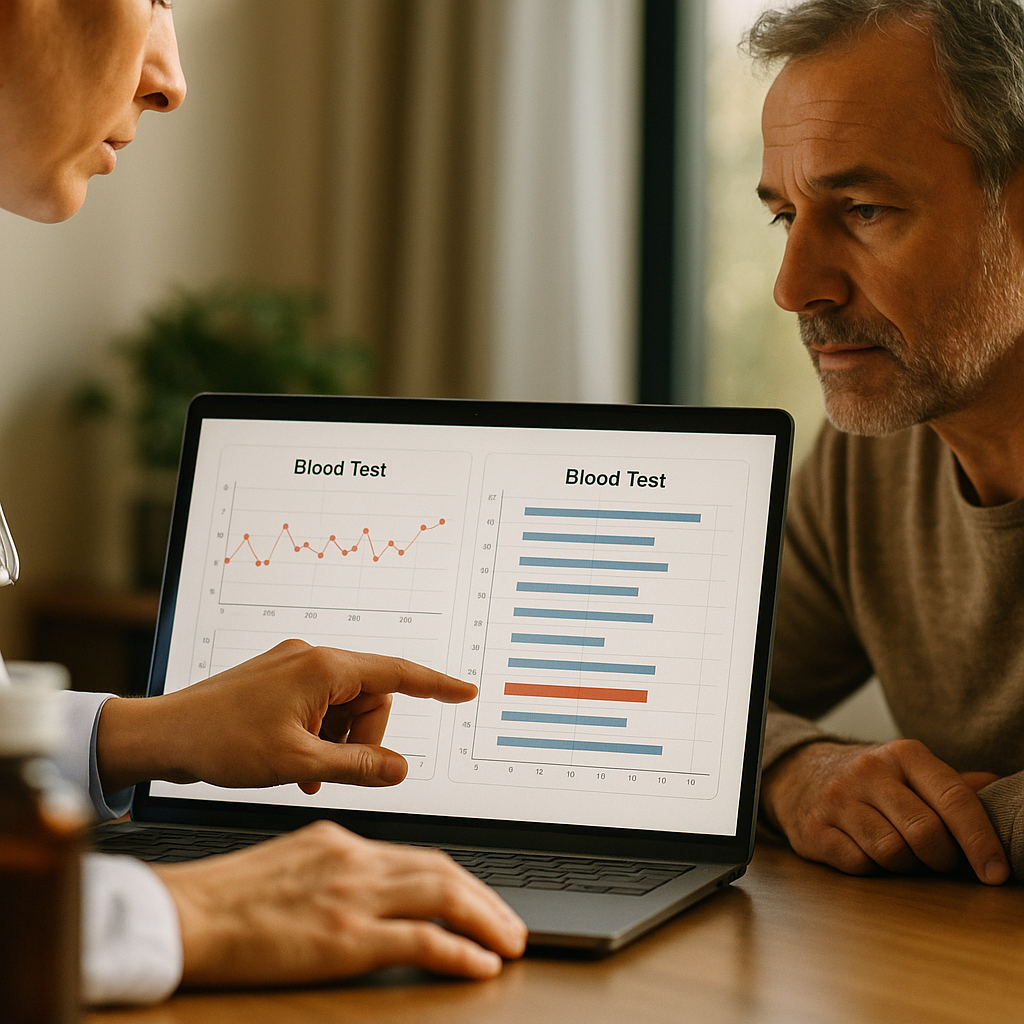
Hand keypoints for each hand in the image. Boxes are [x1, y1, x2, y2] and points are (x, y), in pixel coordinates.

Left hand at [98, 639, 476, 792]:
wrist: (162, 736)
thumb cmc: (221, 742)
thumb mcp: (298, 763)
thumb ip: (357, 767)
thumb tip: (400, 769)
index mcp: (323, 668)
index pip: (398, 673)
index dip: (436, 686)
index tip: (465, 692)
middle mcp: (313, 659)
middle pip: (371, 697)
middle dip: (363, 738)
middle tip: (335, 771)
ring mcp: (294, 668)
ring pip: (346, 706)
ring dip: (338, 743)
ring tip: (308, 774)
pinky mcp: (279, 681)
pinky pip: (320, 707)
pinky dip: (320, 737)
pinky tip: (298, 766)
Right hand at [154, 820, 528, 986]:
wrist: (184, 913)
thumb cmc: (224, 897)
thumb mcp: (288, 863)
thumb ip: (332, 870)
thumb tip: (365, 890)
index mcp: (340, 842)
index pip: (418, 857)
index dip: (458, 879)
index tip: (478, 897)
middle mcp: (355, 860)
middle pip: (441, 871)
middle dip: (484, 899)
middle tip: (510, 924)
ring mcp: (353, 896)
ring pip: (443, 897)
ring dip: (485, 921)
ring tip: (509, 942)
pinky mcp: (346, 937)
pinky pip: (421, 940)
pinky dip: (458, 951)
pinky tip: (478, 964)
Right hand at [760, 739, 1009, 884]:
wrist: (799, 774)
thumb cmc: (870, 780)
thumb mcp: (910, 769)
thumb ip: (954, 785)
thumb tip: (1000, 789)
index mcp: (902, 755)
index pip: (954, 798)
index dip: (981, 840)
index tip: (996, 872)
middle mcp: (868, 772)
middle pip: (925, 832)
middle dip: (941, 857)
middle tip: (940, 860)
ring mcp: (837, 800)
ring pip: (891, 852)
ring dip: (905, 865)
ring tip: (901, 853)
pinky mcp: (815, 829)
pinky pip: (859, 865)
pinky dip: (873, 868)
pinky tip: (868, 853)